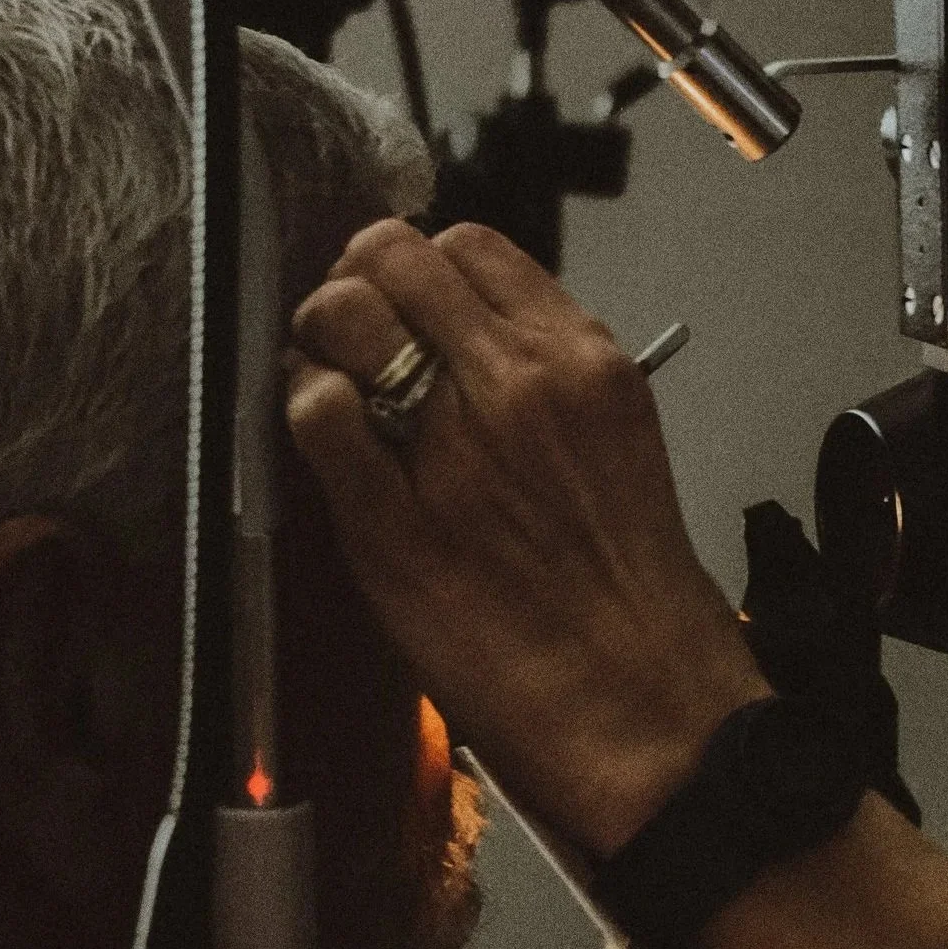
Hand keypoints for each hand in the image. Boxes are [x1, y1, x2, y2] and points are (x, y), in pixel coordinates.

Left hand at [286, 220, 767, 855]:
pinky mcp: (391, 523)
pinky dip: (304, 408)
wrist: (643, 704)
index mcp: (583, 362)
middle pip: (392, 259)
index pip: (469, 245)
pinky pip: (316, 413)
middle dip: (358, 283)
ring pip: (342, 317)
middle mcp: (517, 386)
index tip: (408, 300)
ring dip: (322, 338)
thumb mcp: (615, 440)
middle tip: (353, 330)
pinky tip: (326, 438)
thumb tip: (458, 335)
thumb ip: (543, 376)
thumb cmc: (630, 589)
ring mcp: (451, 450)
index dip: (420, 266)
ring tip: (333, 378)